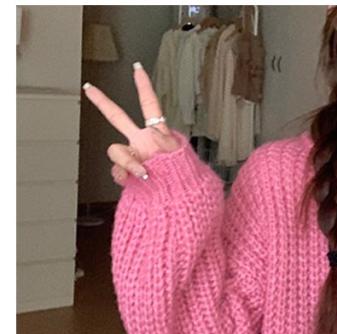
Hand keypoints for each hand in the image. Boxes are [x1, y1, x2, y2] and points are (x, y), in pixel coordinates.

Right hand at [82, 61, 180, 185]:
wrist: (178, 200)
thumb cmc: (185, 179)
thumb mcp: (180, 157)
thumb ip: (163, 143)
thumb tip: (148, 134)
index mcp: (158, 134)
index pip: (150, 105)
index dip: (143, 86)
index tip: (137, 68)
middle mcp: (142, 143)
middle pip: (118, 118)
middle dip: (103, 103)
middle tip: (89, 88)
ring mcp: (134, 158)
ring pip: (115, 150)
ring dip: (126, 161)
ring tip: (143, 172)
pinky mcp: (128, 176)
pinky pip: (117, 172)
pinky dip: (126, 176)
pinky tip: (139, 181)